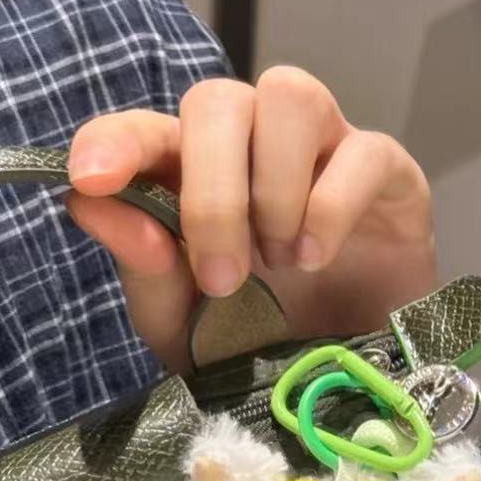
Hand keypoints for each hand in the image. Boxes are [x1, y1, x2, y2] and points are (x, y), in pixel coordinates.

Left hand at [65, 67, 436, 371]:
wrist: (354, 384)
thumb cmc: (266, 346)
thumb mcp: (188, 328)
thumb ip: (145, 270)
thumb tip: (93, 206)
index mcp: (195, 175)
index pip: (145, 130)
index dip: (115, 141)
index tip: (91, 178)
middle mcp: (256, 146)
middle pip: (219, 101)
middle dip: (212, 191)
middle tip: (223, 278)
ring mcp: (326, 151)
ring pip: (290, 95)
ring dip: (275, 187)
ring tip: (282, 262)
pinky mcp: (389, 173)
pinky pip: (362, 151)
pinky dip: (332, 207)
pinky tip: (318, 259)